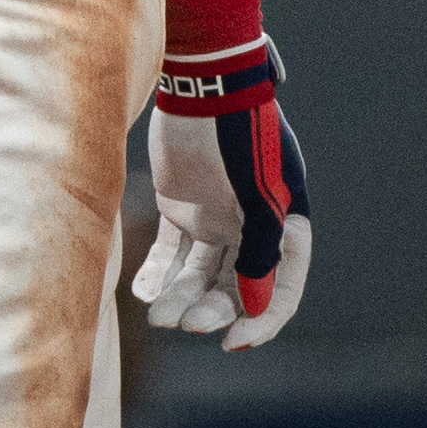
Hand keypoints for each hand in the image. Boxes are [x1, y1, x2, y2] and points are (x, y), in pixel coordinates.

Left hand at [135, 64, 311, 349]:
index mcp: (283, 224)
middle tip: (182, 322)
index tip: (231, 341)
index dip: (260, 320)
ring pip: (198, 274)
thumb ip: (258, 251)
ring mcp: (214, 217)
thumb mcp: (259, 196)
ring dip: (181, 297)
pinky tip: (143, 291)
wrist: (201, 86)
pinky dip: (157, 274)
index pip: (279, 288)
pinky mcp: (179, 205)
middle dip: (211, 310)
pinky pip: (168, 251)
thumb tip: (254, 307)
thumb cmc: (239, 137)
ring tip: (157, 314)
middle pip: (234, 286)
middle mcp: (251, 225)